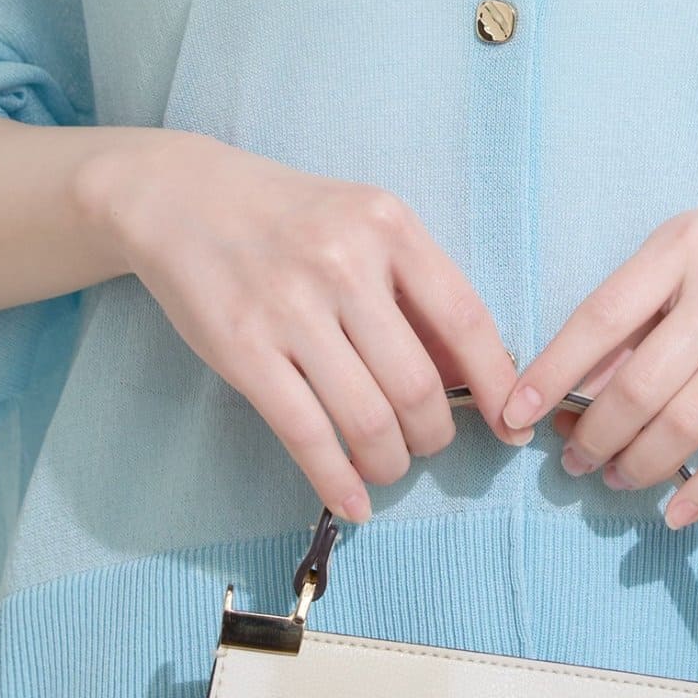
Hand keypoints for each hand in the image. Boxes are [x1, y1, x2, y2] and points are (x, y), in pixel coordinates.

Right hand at [75, 128, 532, 526]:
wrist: (187, 197)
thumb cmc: (292, 216)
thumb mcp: (366, 225)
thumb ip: (416, 290)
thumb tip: (471, 373)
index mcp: (389, 225)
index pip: (464, 319)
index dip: (495, 383)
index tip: (511, 425)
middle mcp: (344, 262)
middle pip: (417, 382)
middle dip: (435, 434)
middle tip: (428, 444)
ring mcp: (290, 307)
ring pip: (367, 417)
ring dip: (391, 461)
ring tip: (390, 465)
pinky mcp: (243, 350)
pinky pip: (305, 434)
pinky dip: (337, 481)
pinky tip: (353, 500)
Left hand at [499, 164, 697, 529]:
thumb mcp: (691, 249)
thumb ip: (641, 307)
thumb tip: (579, 385)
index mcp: (683, 244)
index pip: (602, 315)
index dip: (552, 371)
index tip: (515, 413)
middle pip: (642, 383)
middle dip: (595, 435)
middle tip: (574, 459)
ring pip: (688, 421)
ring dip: (640, 465)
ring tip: (617, 478)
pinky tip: (676, 510)